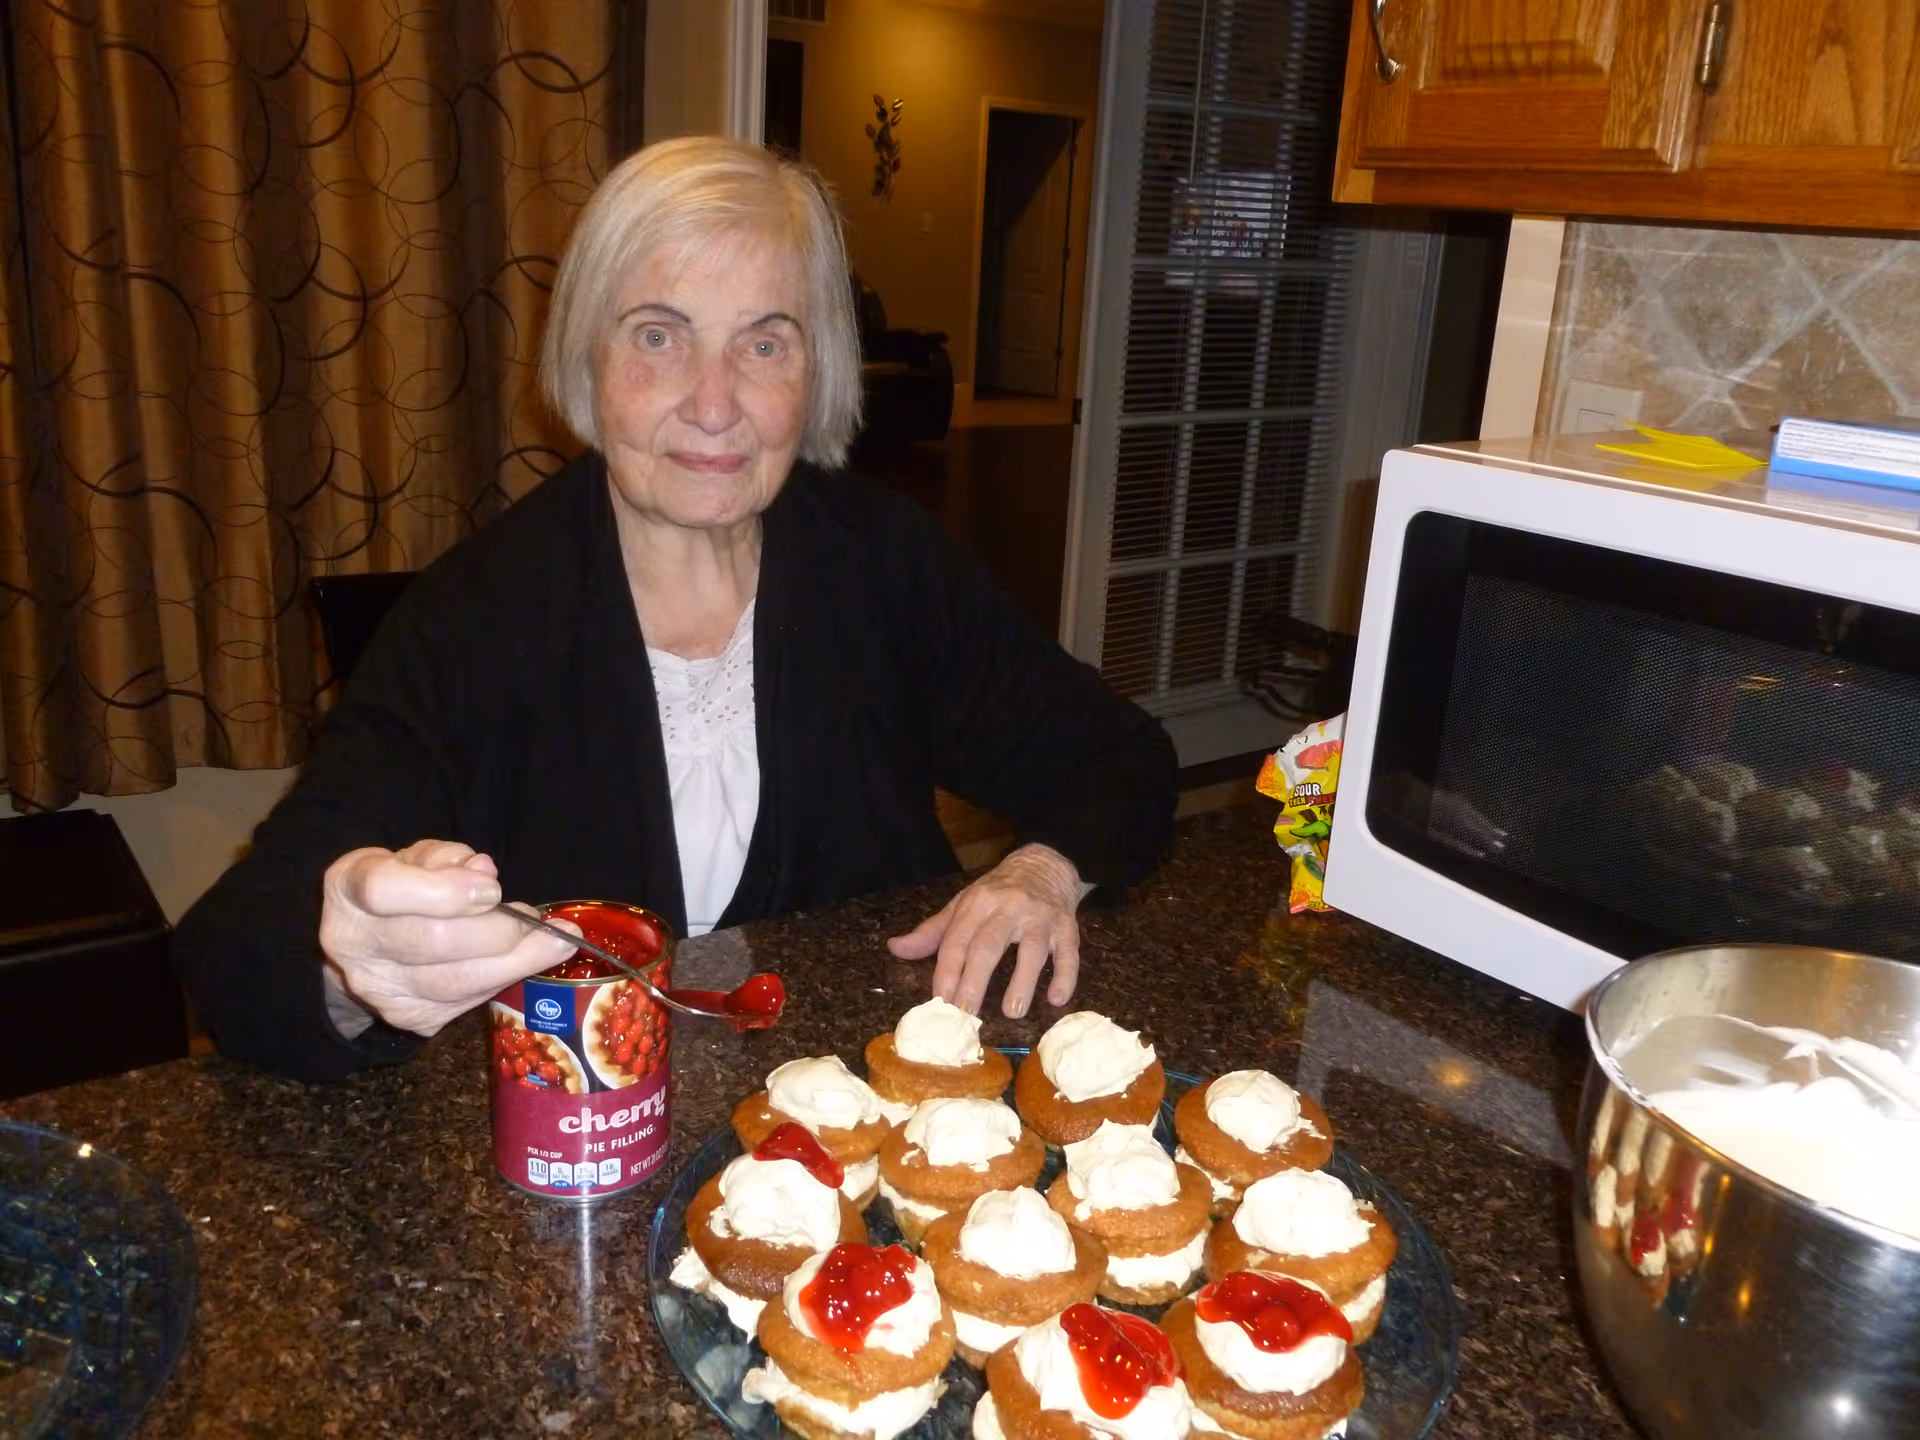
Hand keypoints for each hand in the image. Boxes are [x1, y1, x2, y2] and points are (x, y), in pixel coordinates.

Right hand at [318, 840, 577, 1039]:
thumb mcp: (418, 857)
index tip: (492, 890)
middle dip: (498, 930)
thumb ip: (448, 859)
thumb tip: (483, 872)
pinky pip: (465, 1002)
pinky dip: (503, 979)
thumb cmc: (404, 886)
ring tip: (551, 940)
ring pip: (455, 981)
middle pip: (432, 942)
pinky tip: (527, 960)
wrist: (370, 940)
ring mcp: (377, 987)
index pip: (385, 890)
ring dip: (515, 960)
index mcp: (348, 888)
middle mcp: (353, 943)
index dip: (445, 892)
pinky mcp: (407, 1016)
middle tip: (533, 917)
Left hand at [886, 843, 1094, 1018]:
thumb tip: (896, 948)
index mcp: (977, 903)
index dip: (946, 972)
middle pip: (989, 945)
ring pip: (1032, 949)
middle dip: (975, 982)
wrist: (1045, 863)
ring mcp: (1040, 916)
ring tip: (1012, 1012)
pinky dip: (1065, 976)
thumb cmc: (999, 891)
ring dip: (1023, 981)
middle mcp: (1008, 907)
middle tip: (966, 1015)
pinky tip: (1056, 1000)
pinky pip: (1069, 952)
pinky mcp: (1067, 925)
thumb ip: (933, 931)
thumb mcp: (964, 904)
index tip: (939, 1002)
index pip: (957, 941)